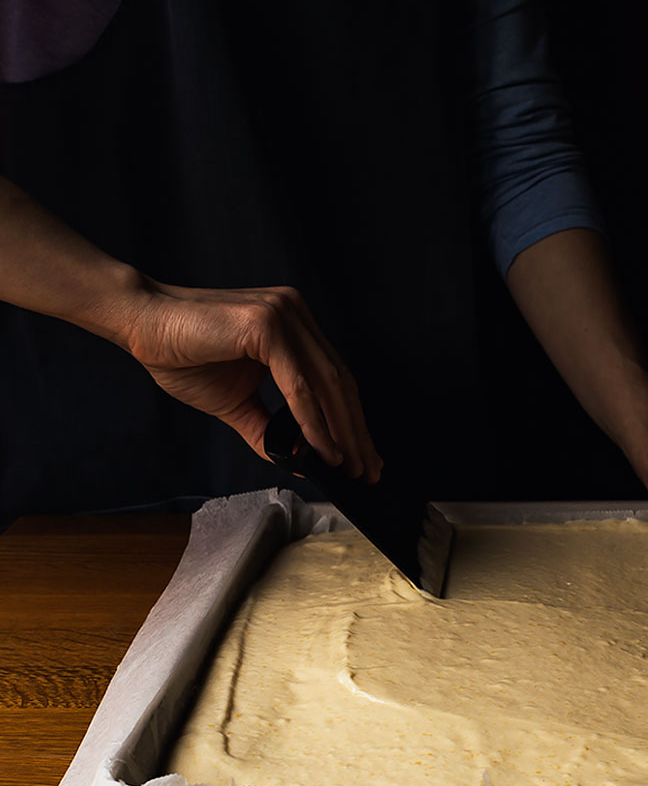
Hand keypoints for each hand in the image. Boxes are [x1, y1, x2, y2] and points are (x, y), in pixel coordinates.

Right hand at [119, 279, 381, 480]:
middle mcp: (296, 314)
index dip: (352, 420)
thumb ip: (266, 427)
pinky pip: (298, 385)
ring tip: (351, 466)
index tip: (362, 456)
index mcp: (294, 326)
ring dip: (343, 432)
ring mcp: (284, 315)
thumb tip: (295, 461)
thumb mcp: (234, 401)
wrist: (141, 324)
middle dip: (357, 432)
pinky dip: (313, 422)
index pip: (334, 378)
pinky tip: (322, 449)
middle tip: (368, 471)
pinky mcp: (267, 326)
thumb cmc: (182, 354)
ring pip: (326, 383)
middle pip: (339, 382)